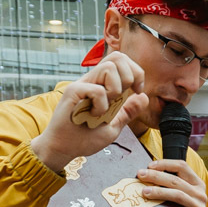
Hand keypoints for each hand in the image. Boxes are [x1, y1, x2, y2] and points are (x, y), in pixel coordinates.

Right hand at [32, 53, 147, 170]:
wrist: (63, 149)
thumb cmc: (85, 138)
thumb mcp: (114, 126)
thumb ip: (128, 112)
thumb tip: (144, 96)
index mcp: (103, 85)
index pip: (122, 61)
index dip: (136, 72)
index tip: (136, 91)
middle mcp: (93, 81)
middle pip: (117, 57)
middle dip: (129, 76)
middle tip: (122, 97)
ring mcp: (82, 84)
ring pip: (108, 67)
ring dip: (115, 89)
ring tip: (106, 107)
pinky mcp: (73, 91)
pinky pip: (97, 89)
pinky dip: (101, 105)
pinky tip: (93, 116)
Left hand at [136, 158, 207, 206]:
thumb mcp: (182, 195)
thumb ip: (170, 184)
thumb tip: (146, 173)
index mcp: (197, 183)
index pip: (182, 166)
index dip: (164, 163)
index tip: (149, 165)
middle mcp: (200, 193)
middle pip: (176, 179)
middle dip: (156, 175)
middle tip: (140, 174)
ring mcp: (198, 206)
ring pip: (176, 193)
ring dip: (158, 190)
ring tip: (143, 191)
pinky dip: (163, 205)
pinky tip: (152, 205)